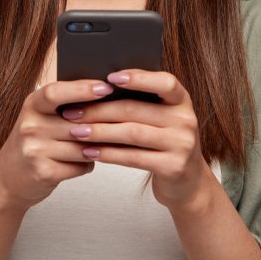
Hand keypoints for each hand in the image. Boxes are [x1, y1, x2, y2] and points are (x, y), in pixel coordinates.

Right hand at [0, 78, 113, 212]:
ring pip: (83, 147)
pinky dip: (87, 164)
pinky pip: (80, 166)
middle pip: (77, 124)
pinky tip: (82, 161)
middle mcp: (30, 126)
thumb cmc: (34, 142)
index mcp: (32, 105)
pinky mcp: (44, 172)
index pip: (56, 93)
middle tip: (120, 122)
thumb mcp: (41, 116)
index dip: (82, 89)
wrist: (8, 177)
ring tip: (97, 145)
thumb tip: (106, 95)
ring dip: (96, 148)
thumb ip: (66, 105)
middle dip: (101, 126)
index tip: (106, 87)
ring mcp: (35, 150)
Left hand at [60, 69, 210, 212]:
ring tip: (76, 131)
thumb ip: (141, 102)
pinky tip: (90, 152)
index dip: (138, 78)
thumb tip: (97, 88)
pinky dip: (108, 154)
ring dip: (99, 132)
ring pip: (132, 133)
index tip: (109, 77)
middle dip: (99, 110)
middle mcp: (186, 120)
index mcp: (181, 101)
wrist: (188, 182)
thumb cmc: (165, 143)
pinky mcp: (173, 167)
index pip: (165, 82)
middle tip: (72, 112)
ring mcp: (182, 144)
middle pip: (136, 109)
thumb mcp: (162, 118)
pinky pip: (133, 157)